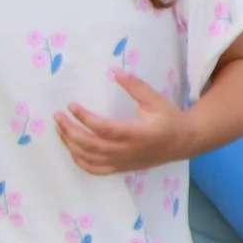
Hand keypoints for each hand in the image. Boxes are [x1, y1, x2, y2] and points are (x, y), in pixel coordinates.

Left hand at [56, 73, 194, 175]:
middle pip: (90, 145)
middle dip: (70, 131)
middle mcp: (126, 151)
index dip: (84, 118)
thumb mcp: (156, 100)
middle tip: (58, 116)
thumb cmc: (169, 119)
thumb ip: (136, 87)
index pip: (103, 128)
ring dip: (70, 144)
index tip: (71, 105)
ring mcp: (122, 162)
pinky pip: (94, 169)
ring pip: (88, 158)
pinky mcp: (120, 168)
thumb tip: (116, 72)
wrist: (183, 143)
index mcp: (136, 134)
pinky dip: (79, 160)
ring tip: (61, 129)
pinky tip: (72, 148)